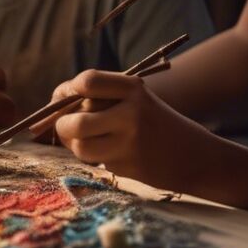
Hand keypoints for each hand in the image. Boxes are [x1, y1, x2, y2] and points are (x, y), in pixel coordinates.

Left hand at [48, 70, 215, 190]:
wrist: (198, 157)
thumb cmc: (156, 124)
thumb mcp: (136, 101)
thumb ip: (100, 99)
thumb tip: (50, 109)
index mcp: (133, 88)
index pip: (86, 81)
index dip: (65, 90)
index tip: (62, 97)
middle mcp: (131, 112)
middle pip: (75, 119)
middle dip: (60, 125)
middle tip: (64, 127)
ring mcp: (130, 141)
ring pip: (79, 145)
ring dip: (73, 145)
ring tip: (83, 141)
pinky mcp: (128, 165)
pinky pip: (94, 160)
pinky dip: (92, 157)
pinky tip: (108, 153)